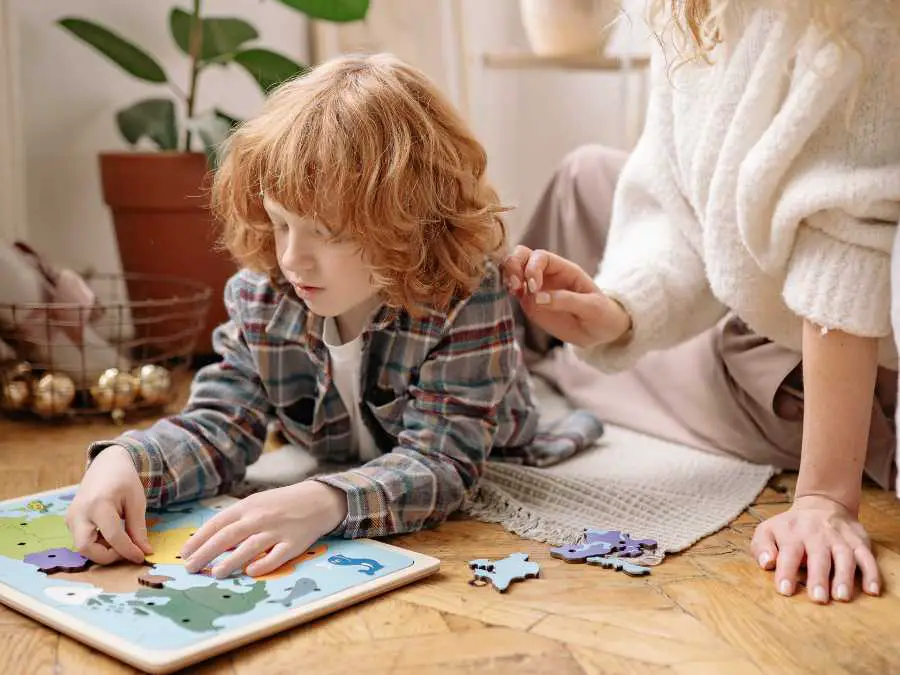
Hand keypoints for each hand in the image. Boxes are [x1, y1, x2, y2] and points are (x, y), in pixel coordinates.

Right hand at [66, 445, 152, 564]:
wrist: (106, 465)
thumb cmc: (124, 481)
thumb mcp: (136, 502)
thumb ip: (138, 529)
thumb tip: (144, 552)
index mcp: (99, 504)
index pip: (113, 537)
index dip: (128, 551)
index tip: (141, 557)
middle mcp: (79, 512)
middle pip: (86, 548)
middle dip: (107, 556)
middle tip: (126, 549)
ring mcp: (70, 517)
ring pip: (82, 547)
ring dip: (102, 550)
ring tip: (120, 537)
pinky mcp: (69, 521)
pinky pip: (81, 540)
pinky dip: (96, 544)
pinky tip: (110, 534)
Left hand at [181, 481, 347, 578]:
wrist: (317, 500)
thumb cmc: (281, 504)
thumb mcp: (256, 504)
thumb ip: (236, 520)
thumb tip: (209, 541)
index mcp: (248, 506)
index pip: (218, 523)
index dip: (199, 539)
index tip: (184, 553)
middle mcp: (260, 517)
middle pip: (228, 536)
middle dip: (206, 553)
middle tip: (190, 568)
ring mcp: (277, 530)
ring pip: (250, 547)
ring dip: (231, 561)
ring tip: (215, 574)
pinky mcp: (294, 543)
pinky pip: (277, 556)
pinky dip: (263, 565)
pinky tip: (251, 573)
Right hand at [501, 246, 630, 348]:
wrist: (600, 332)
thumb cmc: (601, 315)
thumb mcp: (591, 307)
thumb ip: (566, 300)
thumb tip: (537, 297)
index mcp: (564, 269)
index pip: (541, 257)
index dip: (532, 268)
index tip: (534, 288)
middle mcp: (546, 274)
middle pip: (521, 256)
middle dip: (513, 265)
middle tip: (514, 285)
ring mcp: (535, 288)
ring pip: (512, 270)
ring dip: (506, 276)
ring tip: (511, 291)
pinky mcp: (529, 303)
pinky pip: (513, 291)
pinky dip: (505, 291)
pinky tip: (508, 298)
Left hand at [751, 494, 879, 602]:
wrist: (822, 504)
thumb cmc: (791, 527)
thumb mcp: (768, 530)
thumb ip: (761, 547)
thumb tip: (766, 563)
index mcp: (792, 533)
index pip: (789, 552)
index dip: (786, 571)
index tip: (785, 590)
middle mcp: (817, 534)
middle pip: (818, 556)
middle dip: (818, 577)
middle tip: (818, 598)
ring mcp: (839, 538)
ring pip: (844, 556)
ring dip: (844, 576)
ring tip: (841, 596)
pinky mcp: (858, 541)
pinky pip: (867, 557)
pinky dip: (871, 573)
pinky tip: (871, 590)